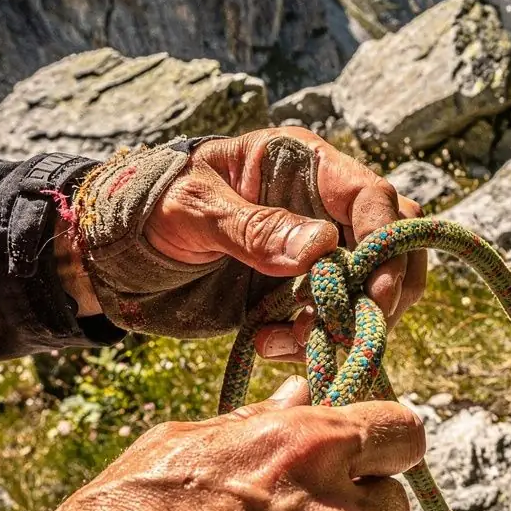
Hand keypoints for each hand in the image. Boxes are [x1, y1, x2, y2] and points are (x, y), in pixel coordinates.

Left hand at [143, 128, 426, 358]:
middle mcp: (322, 206)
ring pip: (370, 290)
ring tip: (286, 341)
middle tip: (345, 330)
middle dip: (380, 292)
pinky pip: (332, 320)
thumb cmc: (148, 206)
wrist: (117, 248)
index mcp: (303, 164)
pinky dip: (314, 341)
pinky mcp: (302, 292)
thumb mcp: (193, 208)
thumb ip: (254, 228)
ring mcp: (317, 252)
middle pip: (393, 245)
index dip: (386, 242)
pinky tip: (268, 345)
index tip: (374, 291)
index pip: (372, 196)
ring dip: (344, 324)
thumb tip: (323, 248)